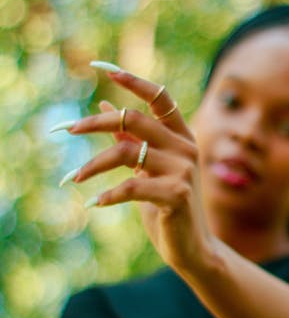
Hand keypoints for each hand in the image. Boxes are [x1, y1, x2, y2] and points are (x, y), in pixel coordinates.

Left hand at [55, 65, 213, 273]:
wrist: (191, 248)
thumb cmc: (167, 208)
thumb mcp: (146, 170)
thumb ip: (130, 139)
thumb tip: (106, 105)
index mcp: (181, 137)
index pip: (159, 97)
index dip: (133, 80)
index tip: (103, 69)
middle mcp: (185, 148)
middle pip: (135, 119)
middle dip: (96, 122)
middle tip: (68, 129)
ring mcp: (184, 170)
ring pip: (126, 152)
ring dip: (93, 164)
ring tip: (74, 178)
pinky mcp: (177, 194)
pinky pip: (131, 186)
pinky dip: (108, 195)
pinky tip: (94, 204)